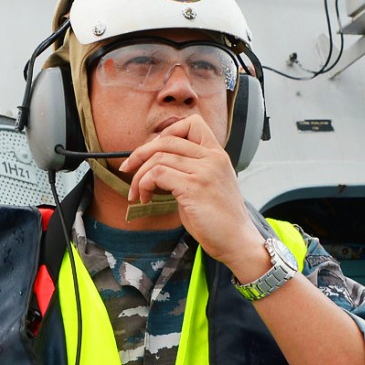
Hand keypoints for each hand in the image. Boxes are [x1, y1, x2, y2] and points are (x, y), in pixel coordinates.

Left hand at [118, 116, 261, 266]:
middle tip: (128, 169)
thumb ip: (188, 169)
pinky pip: (157, 174)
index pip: (192, 124)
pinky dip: (143, 184)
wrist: (236, 240)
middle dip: (140, 154)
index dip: (166, 133)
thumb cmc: (218, 218)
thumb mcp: (206, 184)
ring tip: (137, 192)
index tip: (152, 151)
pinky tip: (145, 198)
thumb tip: (156, 163)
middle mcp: (213, 158)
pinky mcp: (194, 187)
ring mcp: (205, 171)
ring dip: (139, 175)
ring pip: (158, 157)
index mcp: (217, 154)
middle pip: (167, 140)